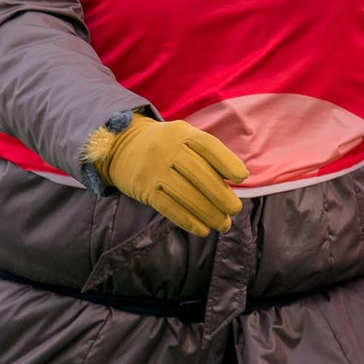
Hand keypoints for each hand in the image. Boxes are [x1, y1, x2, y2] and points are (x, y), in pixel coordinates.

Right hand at [81, 116, 248, 235]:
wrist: (122, 146)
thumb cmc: (165, 145)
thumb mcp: (183, 137)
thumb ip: (207, 153)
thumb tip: (235, 180)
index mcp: (182, 134)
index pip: (209, 146)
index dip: (227, 162)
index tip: (242, 178)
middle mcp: (168, 149)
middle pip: (200, 175)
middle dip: (221, 195)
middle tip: (235, 210)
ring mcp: (154, 170)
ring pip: (186, 195)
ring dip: (209, 213)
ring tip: (224, 224)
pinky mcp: (144, 189)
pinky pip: (169, 208)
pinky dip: (189, 221)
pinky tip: (203, 229)